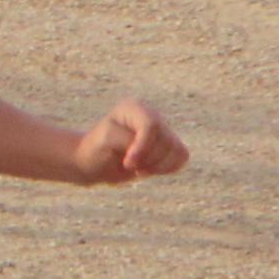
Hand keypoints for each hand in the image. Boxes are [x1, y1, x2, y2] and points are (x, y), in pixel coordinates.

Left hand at [71, 99, 187, 183]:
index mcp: (134, 108)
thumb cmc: (96, 149)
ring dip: (159, 166)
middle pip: (166, 140)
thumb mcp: (105, 140)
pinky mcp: (169, 146)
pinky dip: (169, 167)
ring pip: (177, 149)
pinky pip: (182, 156)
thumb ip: (126, 139)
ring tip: (140, 169)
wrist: (95, 162)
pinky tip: (150, 170)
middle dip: (149, 159)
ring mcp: (162, 130)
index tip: (128, 164)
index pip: (151, 125)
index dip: (143, 148)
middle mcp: (152, 115)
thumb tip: (149, 147)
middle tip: (129, 166)